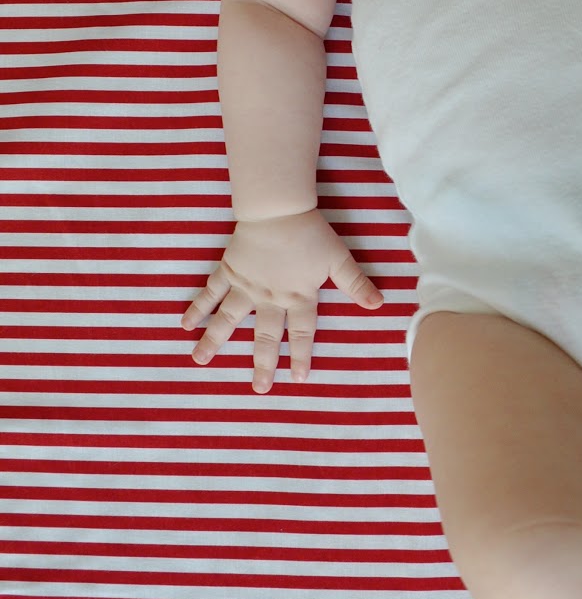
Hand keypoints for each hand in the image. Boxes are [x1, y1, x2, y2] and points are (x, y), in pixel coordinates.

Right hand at [182, 209, 383, 392]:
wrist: (277, 210)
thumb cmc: (310, 233)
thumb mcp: (339, 259)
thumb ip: (356, 284)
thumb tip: (378, 304)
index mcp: (297, 297)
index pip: (301, 333)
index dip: (300, 356)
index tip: (297, 379)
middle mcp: (269, 299)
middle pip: (265, 336)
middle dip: (262, 364)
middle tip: (258, 388)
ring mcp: (245, 287)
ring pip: (228, 320)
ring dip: (214, 341)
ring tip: (200, 361)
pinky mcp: (228, 271)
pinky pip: (210, 293)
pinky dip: (197, 308)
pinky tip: (185, 324)